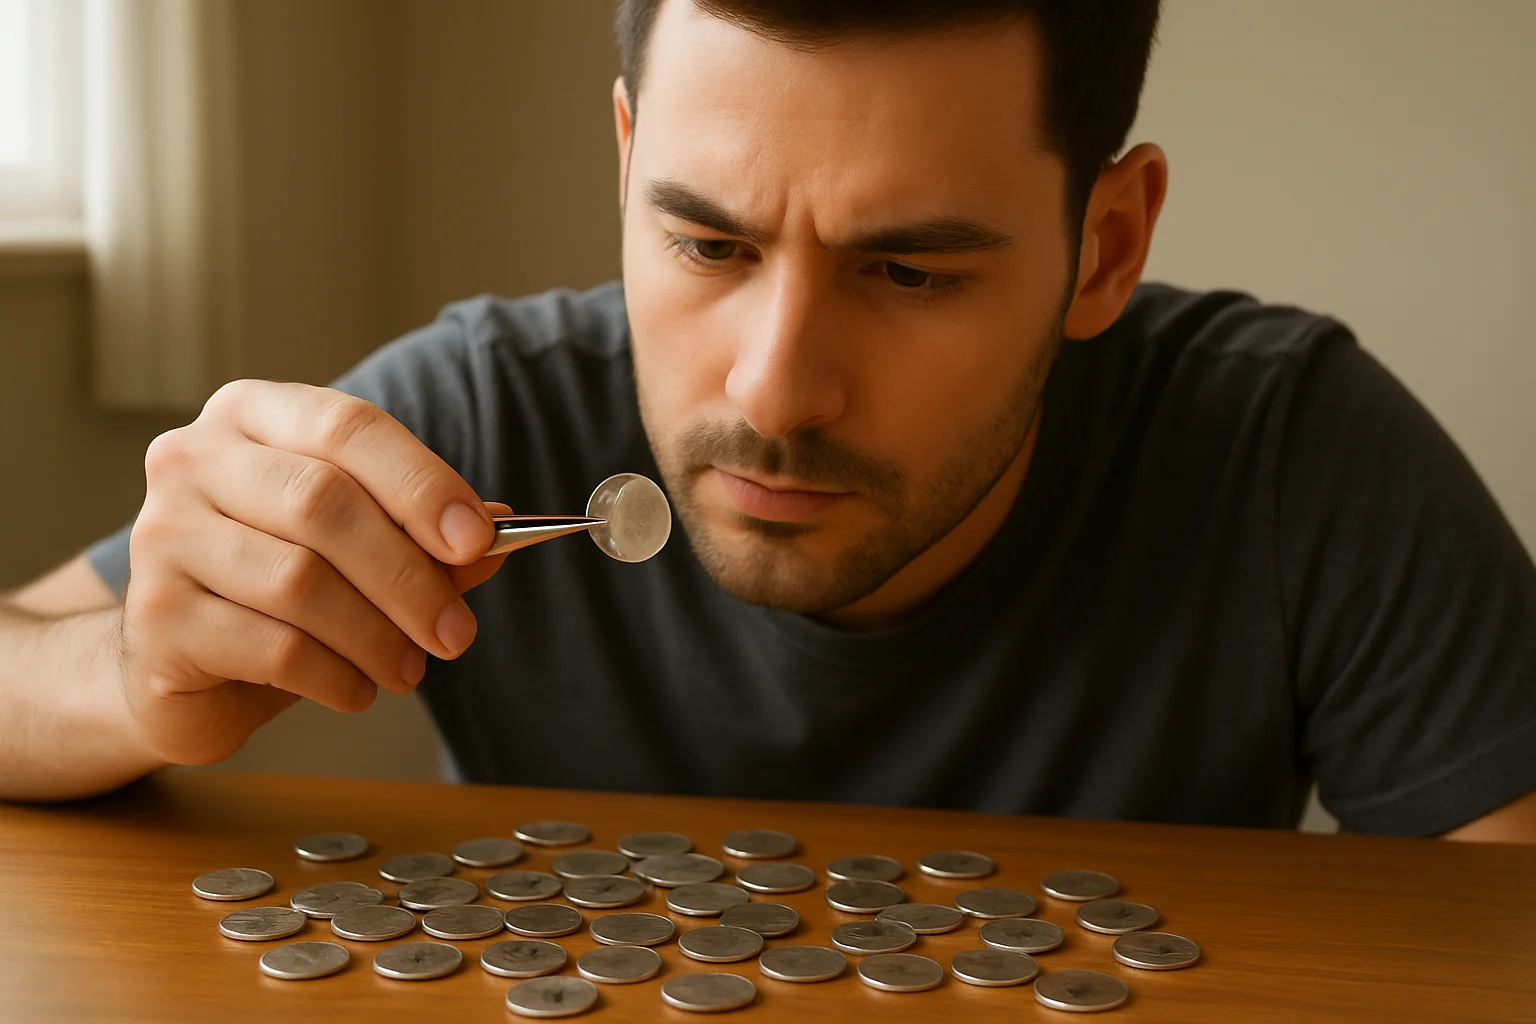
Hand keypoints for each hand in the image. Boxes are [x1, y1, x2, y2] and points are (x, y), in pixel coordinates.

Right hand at [118, 380, 509, 764]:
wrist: (176, 663)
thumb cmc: (277, 587)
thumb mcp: (357, 548)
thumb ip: (423, 534)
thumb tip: (498, 530)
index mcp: (253, 415)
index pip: (347, 426)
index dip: (421, 482)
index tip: (478, 540)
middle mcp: (193, 459)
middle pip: (323, 503)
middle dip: (408, 575)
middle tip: (456, 633)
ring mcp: (162, 535)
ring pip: (299, 581)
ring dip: (377, 636)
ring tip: (408, 668)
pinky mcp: (156, 617)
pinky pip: (272, 648)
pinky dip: (335, 676)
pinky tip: (357, 690)